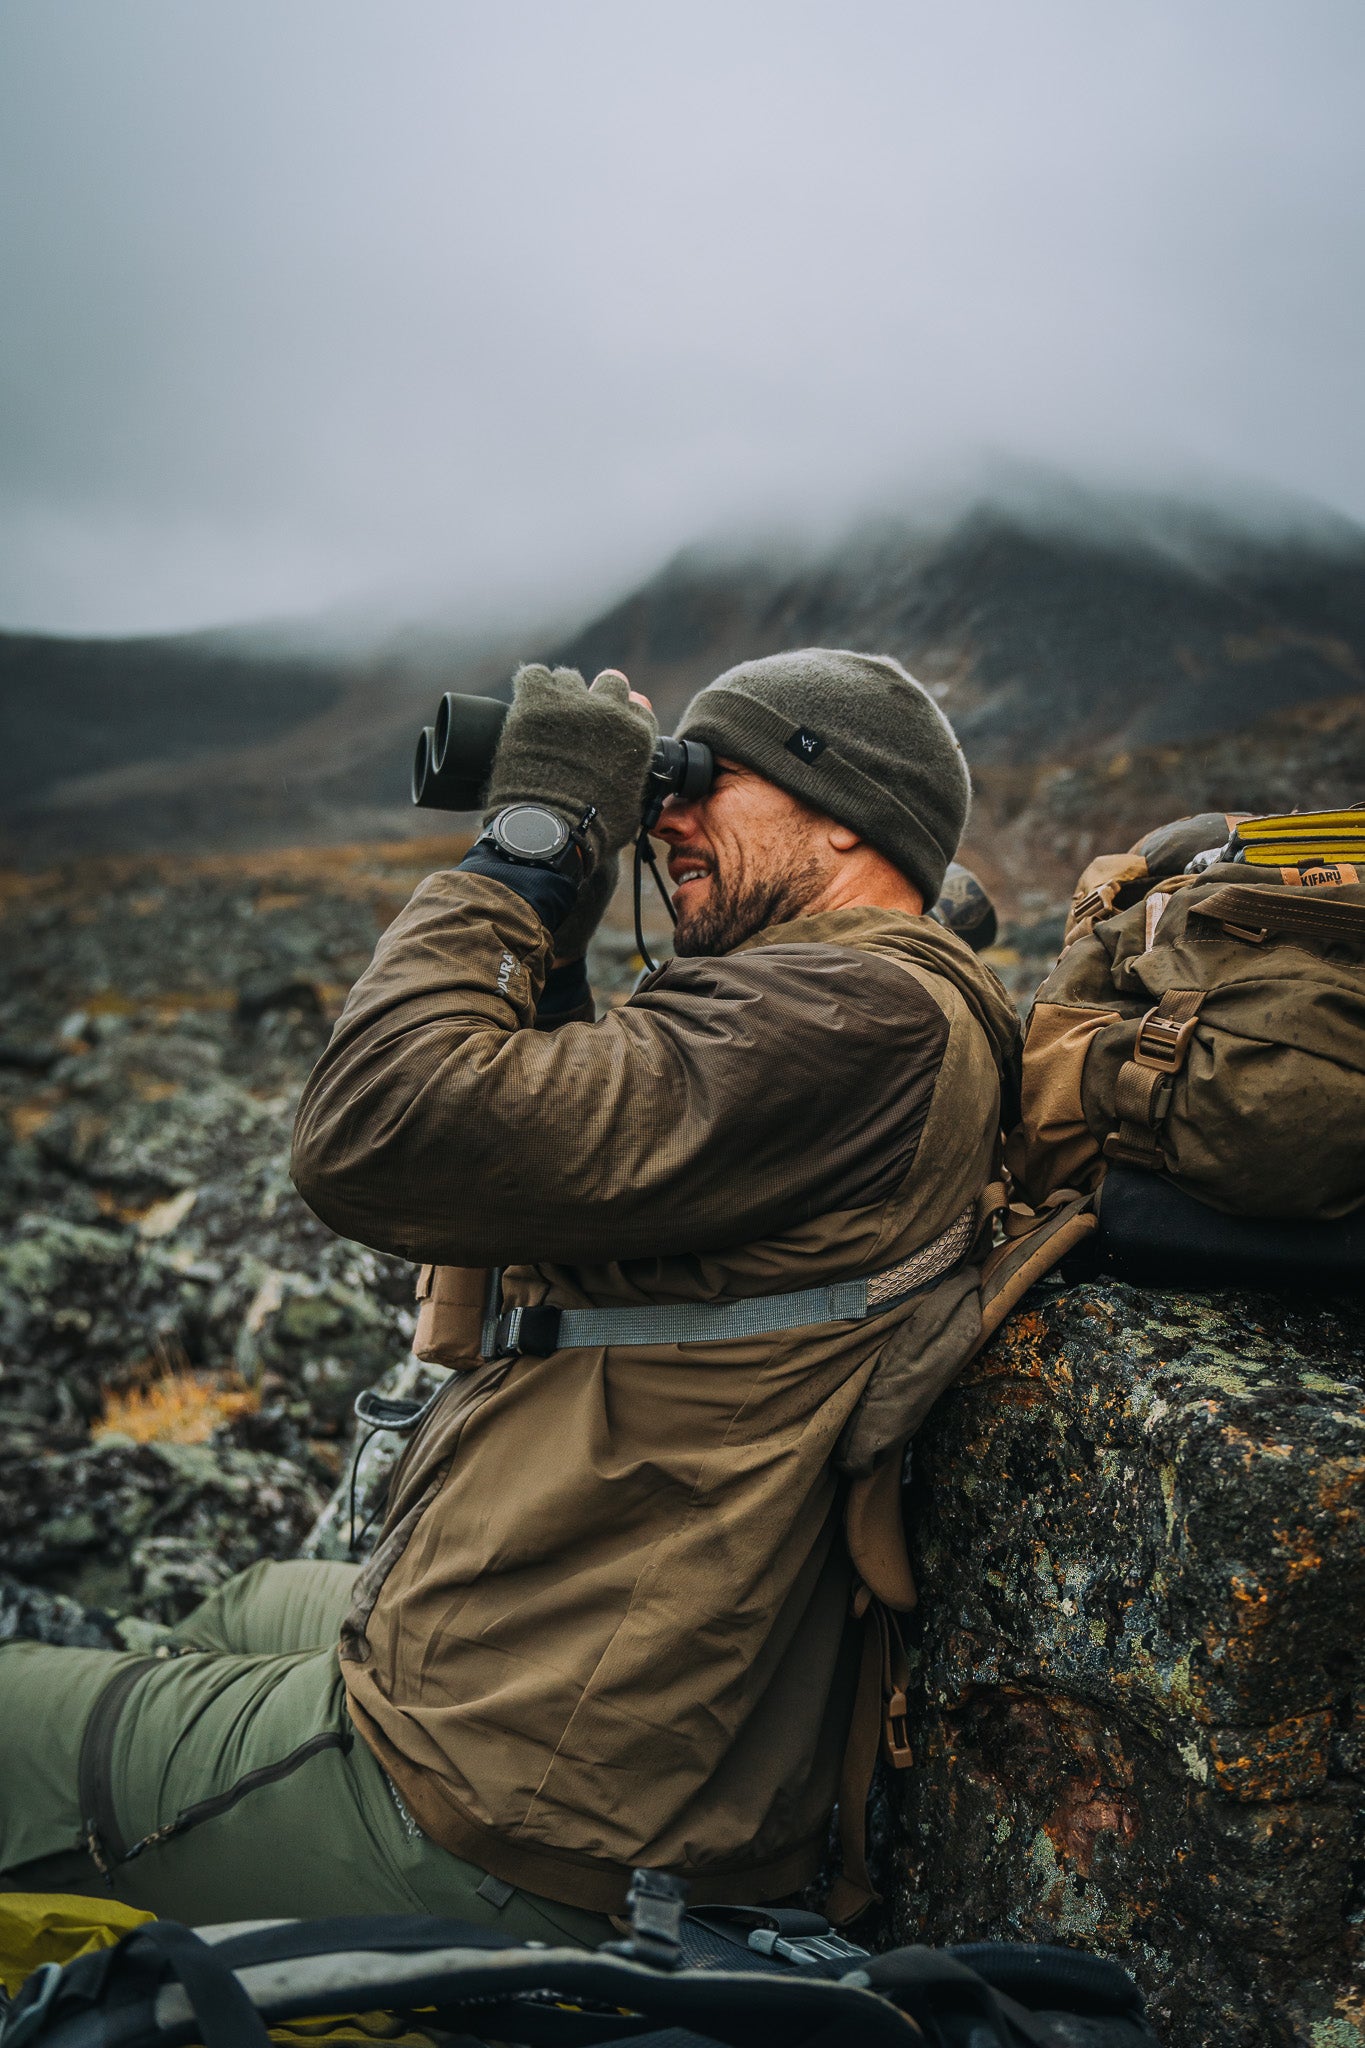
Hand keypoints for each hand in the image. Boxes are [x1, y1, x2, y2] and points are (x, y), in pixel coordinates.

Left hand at [484, 665, 656, 874]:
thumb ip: (634, 778)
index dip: (622, 719)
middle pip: (611, 682)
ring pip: (569, 678)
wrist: (549, 831)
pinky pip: (534, 675)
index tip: (610, 730)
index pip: (638, 708)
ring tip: (550, 718)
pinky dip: (532, 687)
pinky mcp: (535, 702)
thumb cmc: (592, 830)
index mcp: (637, 736)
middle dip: (599, 697)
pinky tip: (528, 705)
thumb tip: (632, 772)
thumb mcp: (631, 806)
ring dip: (562, 695)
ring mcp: (572, 703)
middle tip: (583, 717)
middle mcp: (609, 712)